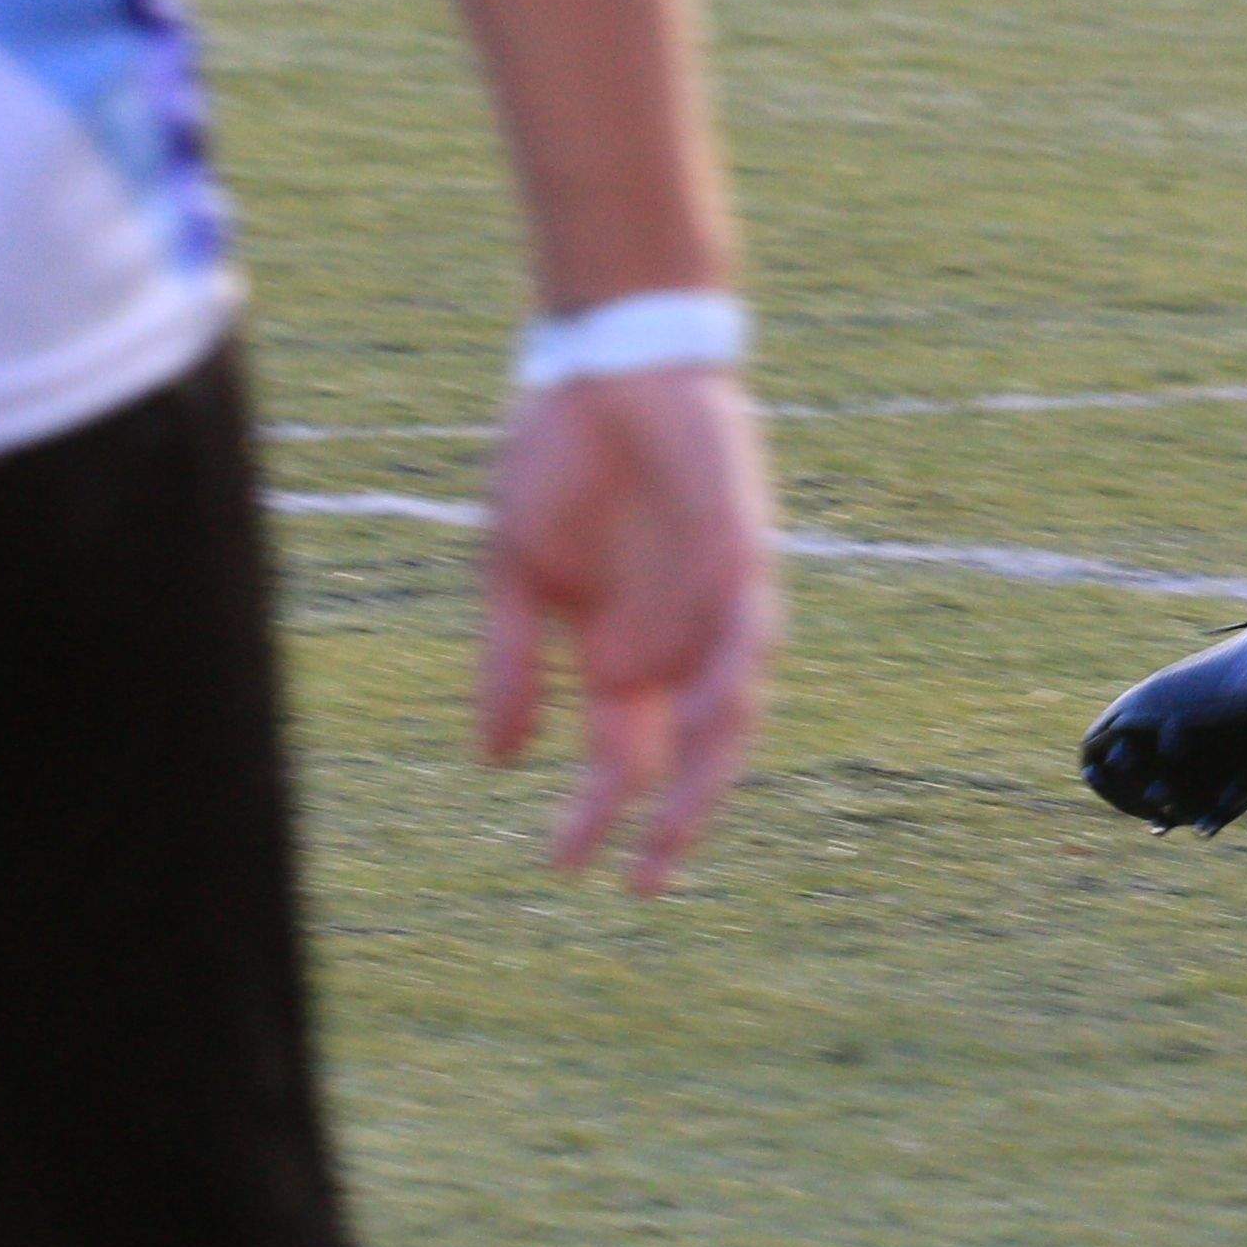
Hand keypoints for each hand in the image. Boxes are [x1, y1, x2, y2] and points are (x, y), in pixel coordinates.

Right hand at [476, 359, 780, 896]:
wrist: (601, 363)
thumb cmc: (556, 460)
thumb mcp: (513, 575)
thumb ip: (508, 664)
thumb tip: (494, 762)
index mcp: (619, 650)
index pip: (623, 753)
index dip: (599, 812)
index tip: (562, 866)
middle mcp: (675, 635)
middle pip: (692, 747)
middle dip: (675, 815)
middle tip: (646, 883)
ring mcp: (714, 595)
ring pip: (732, 699)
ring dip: (713, 759)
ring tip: (679, 818)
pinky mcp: (743, 547)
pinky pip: (752, 624)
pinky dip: (733, 670)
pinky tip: (709, 708)